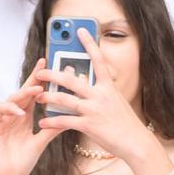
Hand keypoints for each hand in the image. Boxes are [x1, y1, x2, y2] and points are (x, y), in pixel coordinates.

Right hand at [0, 59, 61, 174]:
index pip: (34, 95)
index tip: (52, 66)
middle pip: (24, 91)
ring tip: (37, 90)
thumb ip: (52, 130)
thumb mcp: (40, 143)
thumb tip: (70, 119)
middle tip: (44, 66)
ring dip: (24, 93)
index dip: (41, 80)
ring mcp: (3, 118)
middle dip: (33, 78)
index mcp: (25, 117)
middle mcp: (14, 115)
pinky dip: (9, 108)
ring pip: (12, 98)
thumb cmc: (21, 162)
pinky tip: (20, 112)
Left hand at [36, 28, 156, 162]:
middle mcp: (100, 95)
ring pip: (64, 100)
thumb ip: (101, 90)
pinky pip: (64, 121)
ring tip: (37, 97)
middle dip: (53, 75)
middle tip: (40, 73)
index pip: (98, 61)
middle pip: (71, 80)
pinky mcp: (89, 125)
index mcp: (108, 87)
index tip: (80, 31)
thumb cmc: (124, 123)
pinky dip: (51, 122)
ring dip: (47, 98)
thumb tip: (86, 80)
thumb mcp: (116, 101)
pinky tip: (42, 123)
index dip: (89, 44)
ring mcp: (94, 110)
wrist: (136, 143)